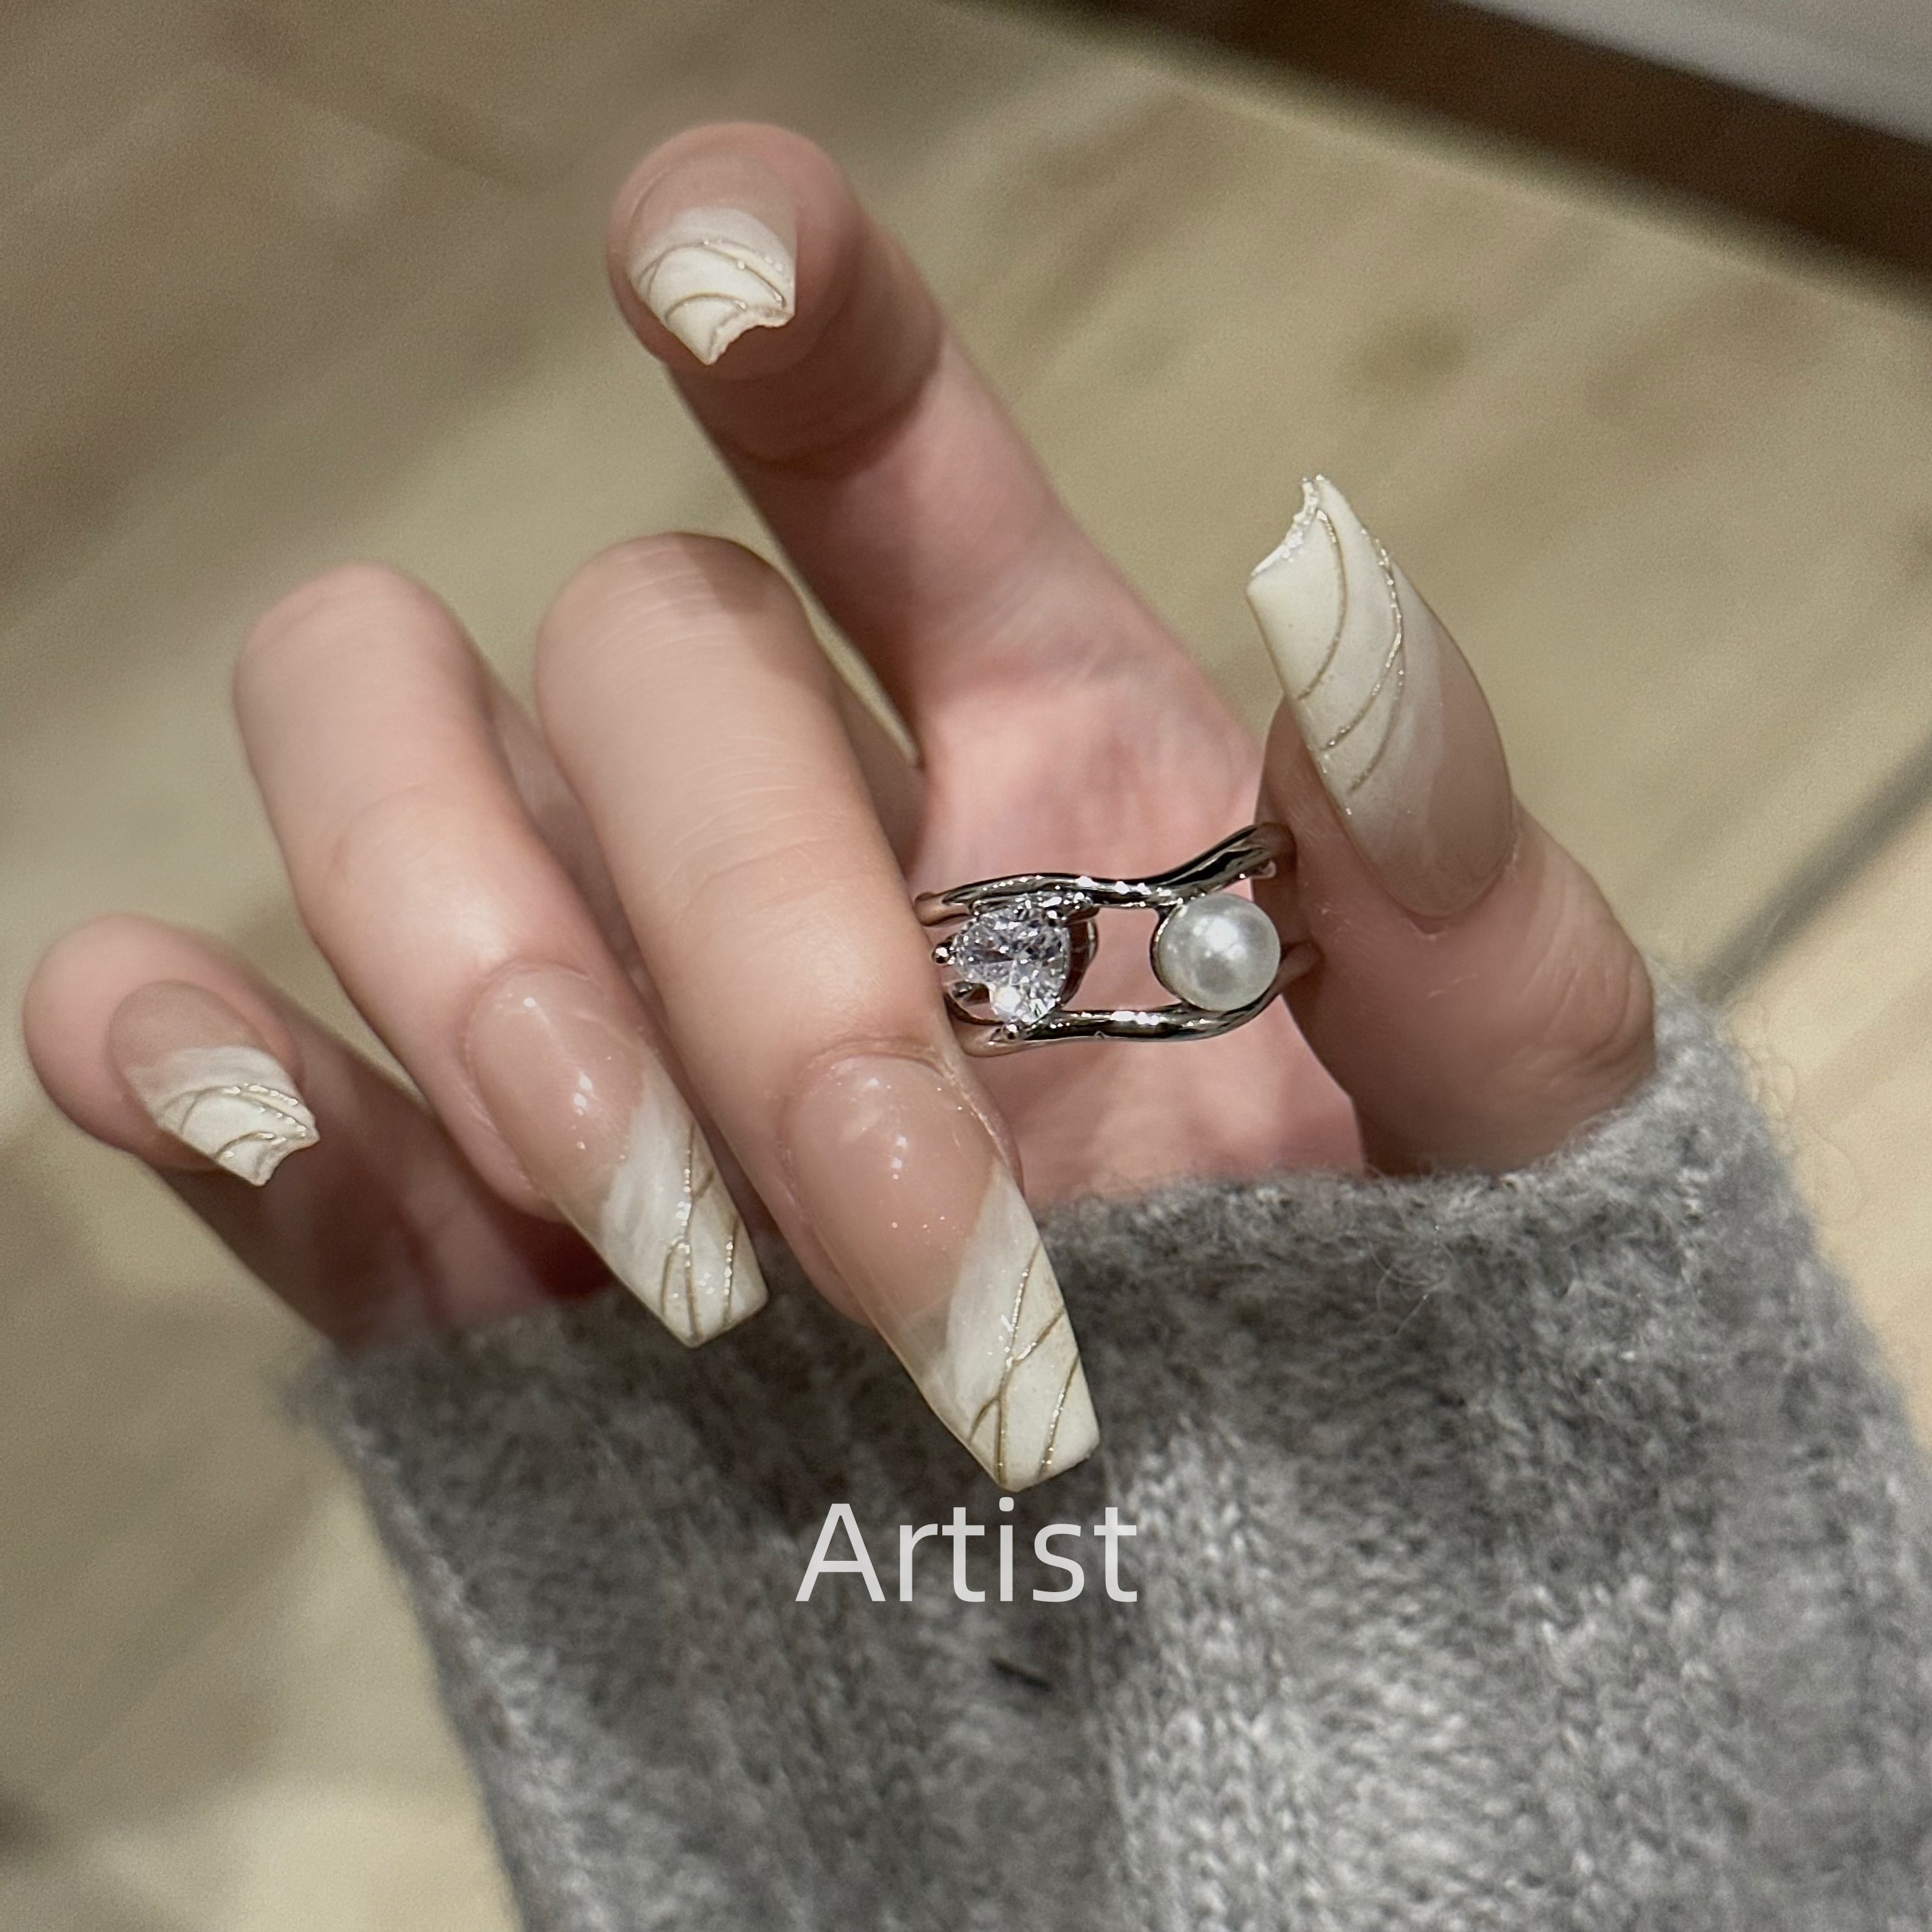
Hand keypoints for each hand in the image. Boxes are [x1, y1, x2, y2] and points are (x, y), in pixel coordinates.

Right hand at [23, 124, 1652, 1487]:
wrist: (1265, 1614)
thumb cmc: (1406, 1322)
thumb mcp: (1504, 1110)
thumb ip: (1446, 868)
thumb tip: (1329, 578)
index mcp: (1040, 729)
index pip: (861, 421)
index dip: (768, 292)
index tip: (695, 261)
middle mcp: (782, 821)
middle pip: (621, 659)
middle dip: (752, 941)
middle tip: (909, 1231)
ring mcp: (592, 1005)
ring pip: (372, 775)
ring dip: (475, 974)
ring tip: (673, 1248)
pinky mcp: (449, 1226)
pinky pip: (201, 1044)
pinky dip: (178, 1047)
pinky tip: (260, 1104)